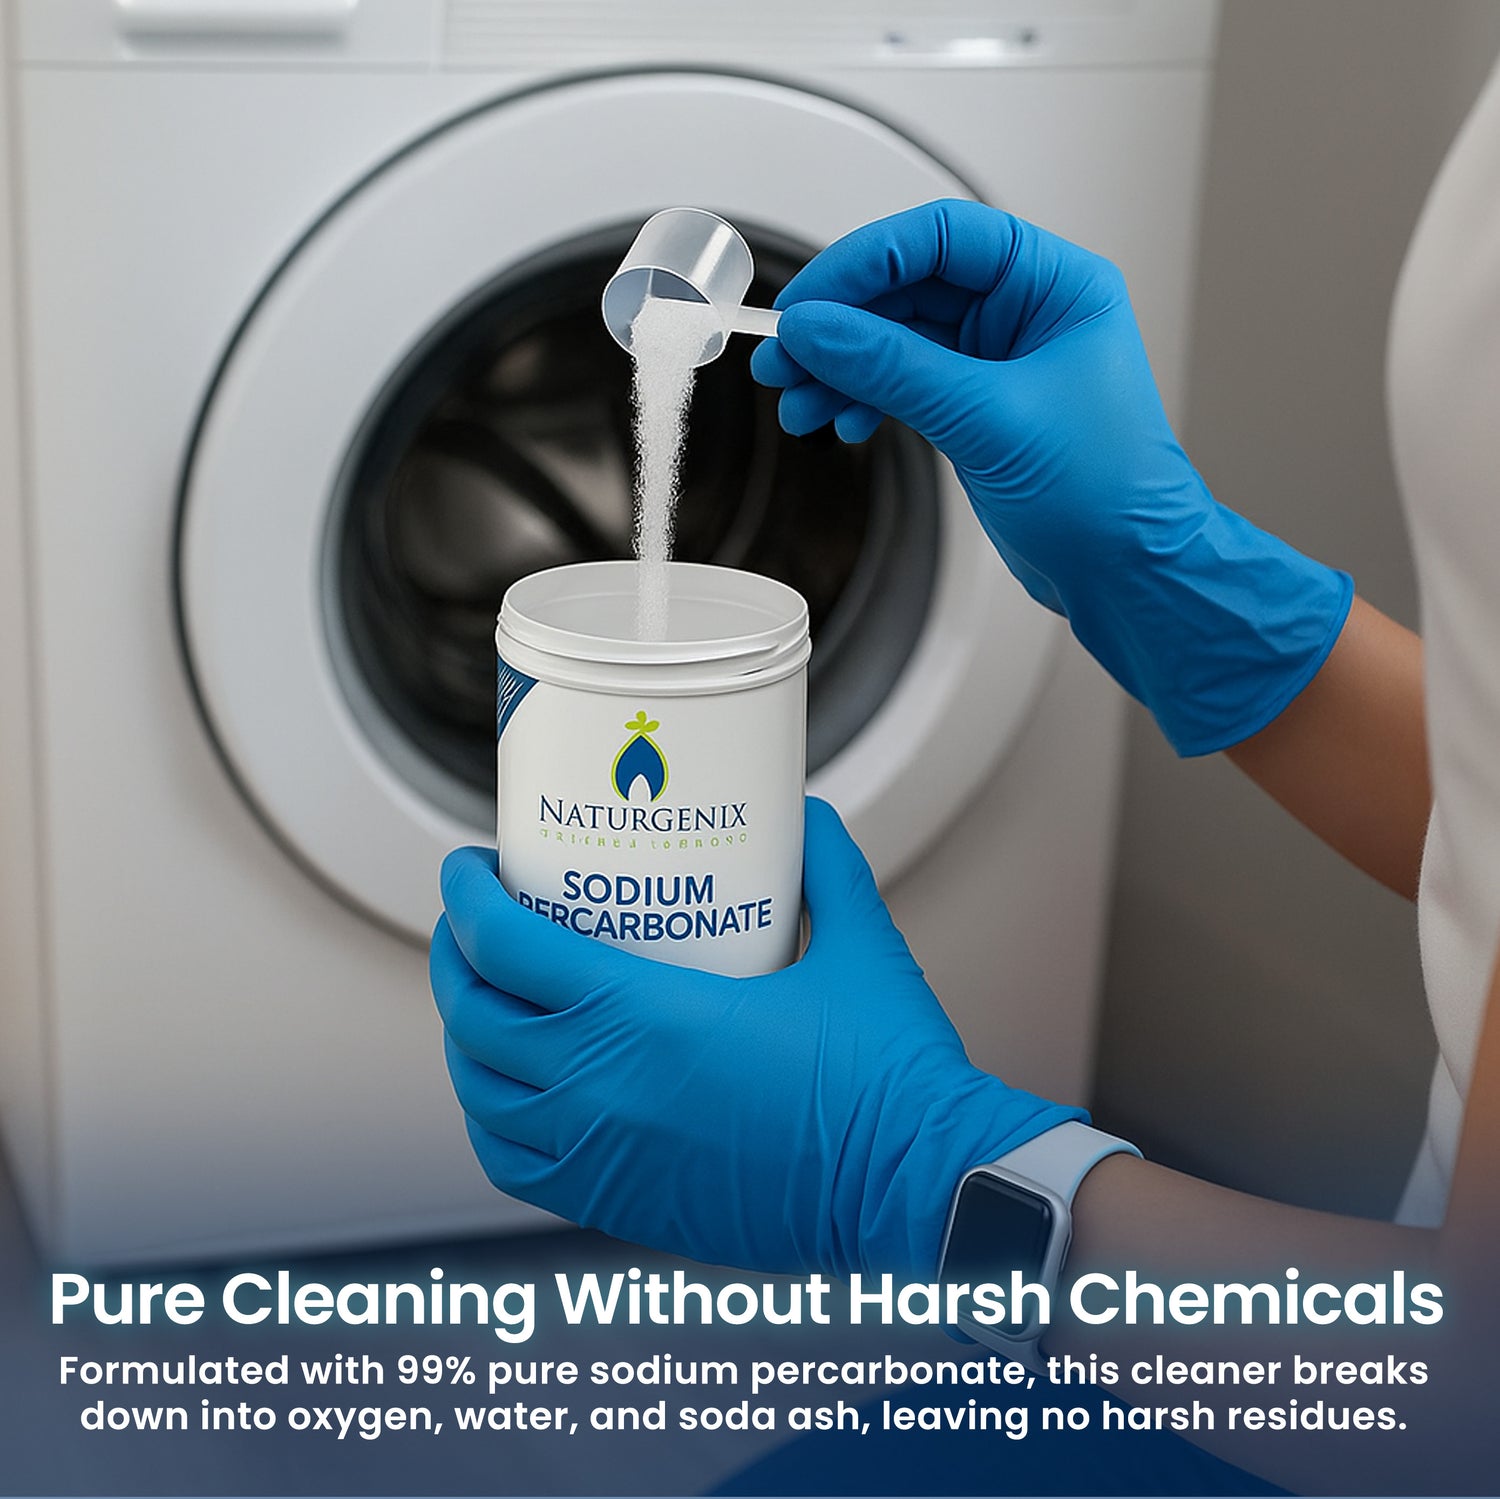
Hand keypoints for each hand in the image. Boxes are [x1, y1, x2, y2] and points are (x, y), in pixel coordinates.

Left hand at [431, 797, 1082, 1277]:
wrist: (918, 1190)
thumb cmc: (891, 1076)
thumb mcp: (861, 947)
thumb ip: (826, 869)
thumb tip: (805, 817)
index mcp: (648, 1016)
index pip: (508, 947)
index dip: (469, 897)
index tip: (469, 867)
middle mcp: (605, 1090)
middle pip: (475, 1017)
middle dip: (455, 956)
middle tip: (472, 921)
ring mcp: (605, 1156)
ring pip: (481, 1096)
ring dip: (466, 1039)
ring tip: (483, 1002)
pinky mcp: (621, 1207)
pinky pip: (515, 1165)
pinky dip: (491, 1119)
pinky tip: (511, 1093)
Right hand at [751, 199, 1351, 755]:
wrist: (1125, 573)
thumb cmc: (1107, 494)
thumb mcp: (989, 418)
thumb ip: (894, 368)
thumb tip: (818, 329)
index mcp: (1055, 285)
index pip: (941, 238)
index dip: (865, 263)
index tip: (809, 304)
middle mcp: (1026, 313)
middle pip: (908, 288)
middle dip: (841, 324)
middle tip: (784, 356)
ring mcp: (997, 362)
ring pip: (896, 339)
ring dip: (841, 367)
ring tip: (798, 400)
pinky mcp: (974, 409)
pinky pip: (901, 384)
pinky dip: (862, 399)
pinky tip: (840, 423)